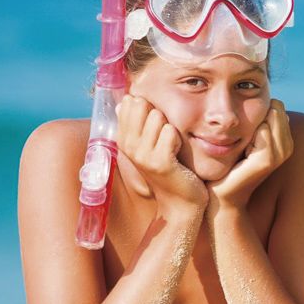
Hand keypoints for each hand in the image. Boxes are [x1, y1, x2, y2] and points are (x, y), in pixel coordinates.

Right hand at [116, 95, 206, 210]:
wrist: (180, 201)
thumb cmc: (169, 168)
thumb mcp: (148, 144)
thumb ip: (137, 122)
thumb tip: (124, 101)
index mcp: (123, 139)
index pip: (130, 102)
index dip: (149, 109)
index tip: (154, 130)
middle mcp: (128, 146)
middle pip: (143, 105)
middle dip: (160, 115)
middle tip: (165, 138)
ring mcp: (142, 155)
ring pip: (158, 116)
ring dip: (171, 128)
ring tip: (172, 148)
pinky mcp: (160, 162)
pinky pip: (171, 132)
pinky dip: (179, 139)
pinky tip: (178, 154)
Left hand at [208, 99, 292, 210]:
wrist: (222, 194)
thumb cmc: (229, 164)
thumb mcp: (245, 137)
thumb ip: (255, 119)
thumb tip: (256, 98)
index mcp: (284, 139)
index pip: (277, 105)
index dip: (257, 111)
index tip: (243, 131)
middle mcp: (286, 145)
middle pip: (275, 109)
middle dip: (255, 115)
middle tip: (240, 139)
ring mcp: (279, 153)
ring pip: (270, 117)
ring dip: (249, 124)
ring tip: (239, 145)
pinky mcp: (267, 159)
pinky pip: (262, 130)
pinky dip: (247, 134)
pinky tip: (239, 150)